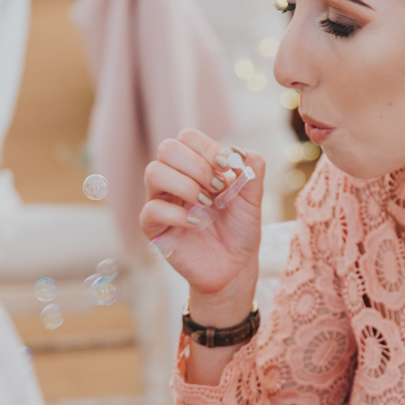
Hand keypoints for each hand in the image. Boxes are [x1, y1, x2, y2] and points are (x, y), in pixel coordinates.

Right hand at [140, 130, 264, 319]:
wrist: (235, 267)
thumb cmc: (239, 230)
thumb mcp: (253, 197)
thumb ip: (252, 169)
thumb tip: (236, 151)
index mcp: (193, 167)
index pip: (187, 137)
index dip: (207, 147)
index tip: (227, 167)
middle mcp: (173, 180)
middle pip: (167, 149)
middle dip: (196, 165)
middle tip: (217, 187)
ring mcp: (160, 202)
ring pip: (153, 172)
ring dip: (185, 185)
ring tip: (207, 205)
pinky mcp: (154, 227)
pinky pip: (152, 210)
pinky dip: (178, 214)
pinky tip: (197, 223)